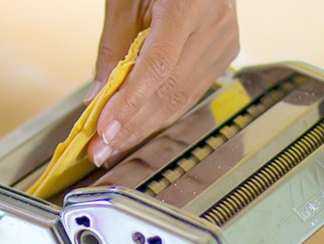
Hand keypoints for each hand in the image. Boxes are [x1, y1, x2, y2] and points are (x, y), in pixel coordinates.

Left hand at [86, 0, 238, 166]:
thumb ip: (114, 45)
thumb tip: (97, 96)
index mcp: (189, 3)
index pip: (157, 67)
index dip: (129, 104)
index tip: (104, 131)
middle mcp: (214, 24)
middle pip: (170, 91)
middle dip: (132, 126)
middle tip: (101, 150)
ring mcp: (224, 41)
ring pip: (182, 99)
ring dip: (145, 126)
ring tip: (114, 145)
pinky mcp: (225, 53)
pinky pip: (190, 92)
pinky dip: (162, 112)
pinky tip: (139, 126)